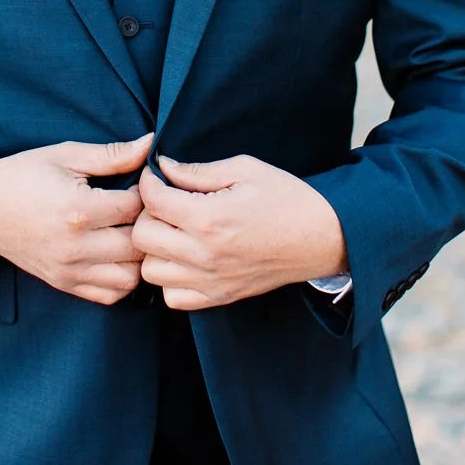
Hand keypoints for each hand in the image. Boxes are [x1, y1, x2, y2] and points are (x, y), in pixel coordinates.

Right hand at [0, 133, 151, 304]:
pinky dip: (123, 279)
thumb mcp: (65, 156)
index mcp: (78, 210)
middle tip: (143, 210)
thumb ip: (111, 154)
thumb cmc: (22, 175)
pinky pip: (109, 295)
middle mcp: (76, 246)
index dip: (146, 193)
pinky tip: (119, 255)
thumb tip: (149, 143)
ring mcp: (69, 270)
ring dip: (139, 257)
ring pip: (130, 277)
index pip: (135, 208)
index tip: (142, 183)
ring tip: (132, 233)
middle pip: (138, 245)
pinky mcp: (64, 283)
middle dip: (147, 225)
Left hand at [131, 154, 347, 310]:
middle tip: (165, 202)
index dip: (148, 182)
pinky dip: (170, 278)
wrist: (322, 237)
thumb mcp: (245, 169)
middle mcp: (205, 254)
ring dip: (155, 247)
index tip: (156, 176)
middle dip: (147, 213)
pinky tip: (184, 257)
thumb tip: (164, 167)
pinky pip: (171, 297)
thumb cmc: (287, 198)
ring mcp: (210, 281)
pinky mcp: (218, 297)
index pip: (153, 201)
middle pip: (142, 237)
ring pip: (150, 269)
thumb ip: (198, 170)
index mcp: (210, 218)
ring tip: (173, 230)